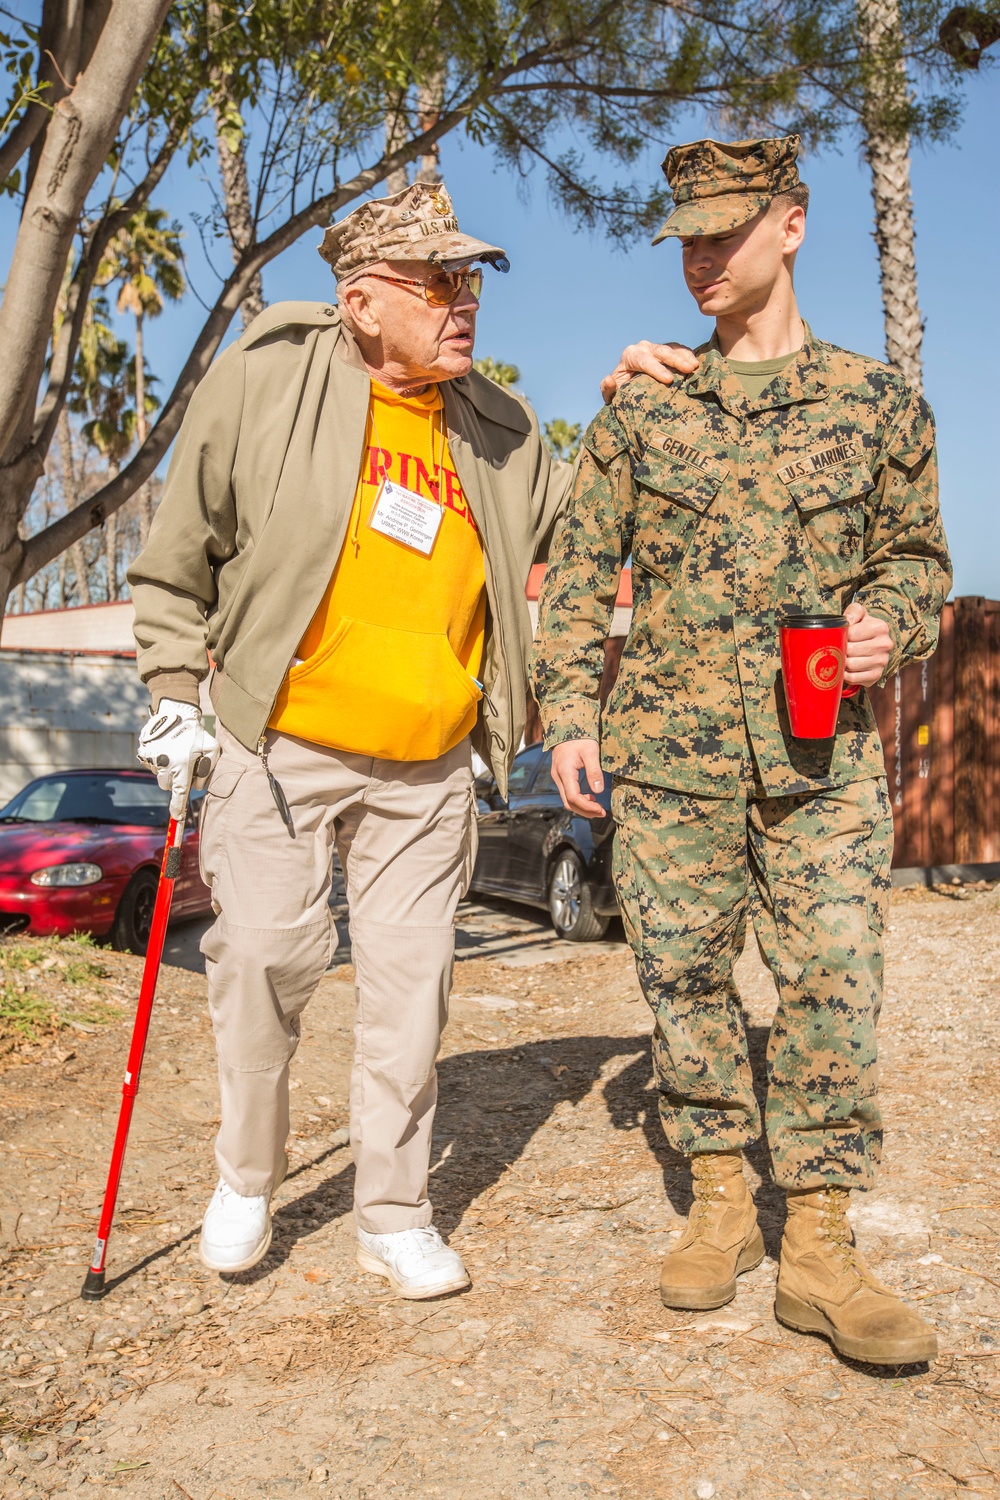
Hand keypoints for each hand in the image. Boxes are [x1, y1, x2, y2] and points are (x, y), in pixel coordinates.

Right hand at [138, 698, 218, 817]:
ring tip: (176, 753)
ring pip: (159, 775)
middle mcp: (164, 765)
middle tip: (183, 766)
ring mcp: (152, 760)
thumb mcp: (211, 749)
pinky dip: (159, 761)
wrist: (174, 713)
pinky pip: (152, 765)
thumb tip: (198, 786)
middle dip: (174, 781)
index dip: (177, 807)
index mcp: (181, 766)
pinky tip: (166, 749)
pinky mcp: (144, 754)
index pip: (179, 793)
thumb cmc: (196, 732)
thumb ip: (207, 771)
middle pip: (167, 785)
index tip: (176, 817)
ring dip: (167, 770)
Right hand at [551, 739, 605, 819]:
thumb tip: (598, 791)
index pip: (574, 797)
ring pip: (567, 800)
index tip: (601, 810)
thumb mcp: (591, 751)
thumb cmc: (580, 737)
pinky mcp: (560, 776)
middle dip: (585, 811)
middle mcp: (558, 777)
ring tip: (598, 807)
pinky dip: (578, 800)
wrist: (567, 726)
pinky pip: (567, 793)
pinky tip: (590, 798)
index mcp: (565, 772)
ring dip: (582, 807)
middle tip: (601, 813)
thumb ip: (594, 771)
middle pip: (568, 803)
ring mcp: (557, 777)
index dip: (587, 807)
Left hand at [600, 341, 699, 403]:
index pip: (643, 360)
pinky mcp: (669, 350)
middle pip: (661, 351)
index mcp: (630, 355)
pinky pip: (680, 350)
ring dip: (685, 356)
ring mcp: (657, 348)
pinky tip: (697, 364)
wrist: (630, 388)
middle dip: (675, 360)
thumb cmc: (622, 393)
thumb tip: (609, 380)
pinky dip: (689, 356)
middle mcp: (643, 347)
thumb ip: (608, 390)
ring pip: (672, 348)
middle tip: (688, 369)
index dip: (656, 369)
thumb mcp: (612, 395)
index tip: (668, 380)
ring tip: (695, 367)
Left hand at [844, 602, 892, 685]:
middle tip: (837, 648)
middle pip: (851, 650)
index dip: (841, 635)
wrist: (873, 644)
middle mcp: (885, 645)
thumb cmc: (862, 628)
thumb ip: (853, 611)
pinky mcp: (876, 675)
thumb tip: (848, 621)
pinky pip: (853, 678)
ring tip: (840, 657)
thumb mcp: (860, 614)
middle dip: (840, 649)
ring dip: (842, 662)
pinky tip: (844, 668)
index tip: (840, 636)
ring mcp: (882, 662)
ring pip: (851, 665)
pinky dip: (845, 675)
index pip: (852, 633)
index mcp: (880, 627)